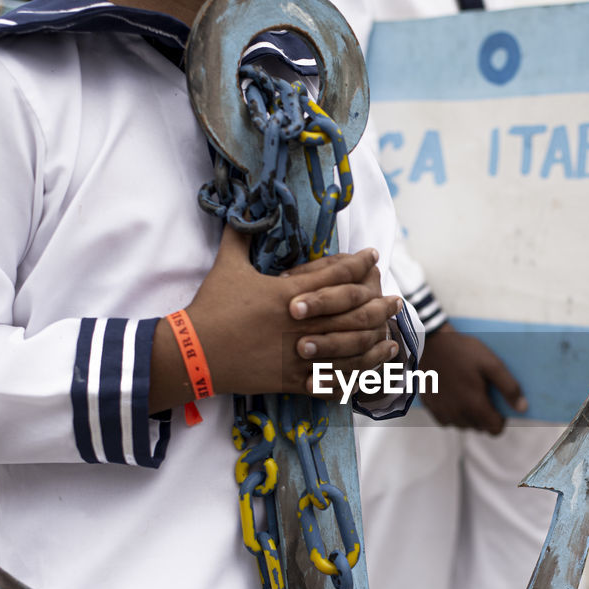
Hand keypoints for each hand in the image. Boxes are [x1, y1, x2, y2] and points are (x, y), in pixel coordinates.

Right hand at [150, 228, 399, 409]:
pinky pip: (329, 380)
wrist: (192, 352)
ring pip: (347, 349)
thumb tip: (243, 208)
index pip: (334, 275)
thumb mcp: (226, 266)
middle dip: (377, 306)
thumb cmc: (210, 307)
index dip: (358, 264)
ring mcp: (297, 354)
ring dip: (374, 343)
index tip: (373, 256)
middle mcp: (299, 323)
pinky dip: (352, 378)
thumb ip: (240, 236)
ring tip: (393, 338)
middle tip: (396, 301)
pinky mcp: (291, 379)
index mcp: (288, 293)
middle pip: (351, 313)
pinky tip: (368, 375)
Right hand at [420, 326, 526, 434]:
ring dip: (469, 415)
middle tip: (482, 393)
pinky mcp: (431, 407)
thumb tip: (523, 408)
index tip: (498, 404)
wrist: (431, 342)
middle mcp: (457, 414)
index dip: (501, 419)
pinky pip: (447, 421)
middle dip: (485, 415)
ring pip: (463, 425)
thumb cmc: (463, 351)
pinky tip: (454, 396)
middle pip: (479, 428)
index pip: (495, 430)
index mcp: (474, 405)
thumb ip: (509, 388)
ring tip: (468, 393)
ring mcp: (442, 412)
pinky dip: (453, 413)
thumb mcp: (491, 364)